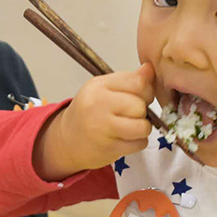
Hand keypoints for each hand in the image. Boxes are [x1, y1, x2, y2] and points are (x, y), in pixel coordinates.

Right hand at [33, 63, 154, 180]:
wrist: (66, 141)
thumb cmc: (88, 113)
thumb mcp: (103, 90)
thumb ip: (128, 80)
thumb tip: (150, 69)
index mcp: (98, 85)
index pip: (138, 82)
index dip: (146, 91)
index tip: (139, 97)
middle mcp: (98, 104)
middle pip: (140, 105)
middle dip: (142, 112)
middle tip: (130, 115)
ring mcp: (102, 127)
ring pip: (143, 126)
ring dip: (142, 129)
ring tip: (130, 127)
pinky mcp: (109, 148)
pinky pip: (140, 144)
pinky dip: (137, 143)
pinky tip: (124, 139)